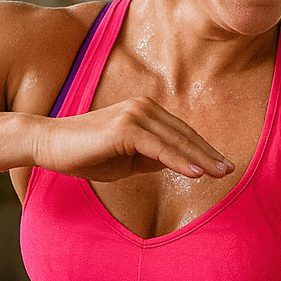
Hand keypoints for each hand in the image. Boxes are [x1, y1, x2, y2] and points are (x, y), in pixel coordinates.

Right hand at [30, 96, 232, 181]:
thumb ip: (152, 158)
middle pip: (184, 135)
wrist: (49, 145)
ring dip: (201, 158)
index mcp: (144, 112)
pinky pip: (159, 148)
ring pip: (176, 141)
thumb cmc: (85, 154)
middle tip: (230, 170)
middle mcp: (143, 107)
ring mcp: (134, 115)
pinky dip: (179, 160)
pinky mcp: (125, 128)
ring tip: (221, 173)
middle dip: (209, 154)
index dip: (203, 150)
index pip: (181, 133)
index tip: (221, 165)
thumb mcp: (127, 160)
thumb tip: (177, 164)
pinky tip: (196, 173)